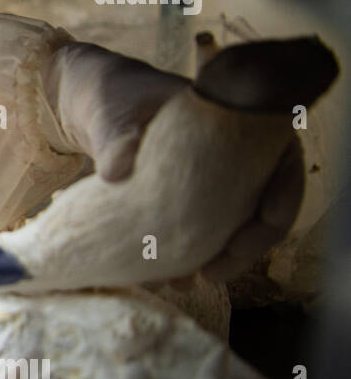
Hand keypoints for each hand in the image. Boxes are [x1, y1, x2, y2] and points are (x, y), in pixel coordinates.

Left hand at [47, 40, 306, 278]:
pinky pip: (200, 230)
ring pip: (232, 226)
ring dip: (213, 258)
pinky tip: (164, 278)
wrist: (95, 102)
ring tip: (181, 283)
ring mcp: (218, 178)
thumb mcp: (114, 109)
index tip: (240, 242)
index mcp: (242, 121)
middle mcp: (241, 153)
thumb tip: (115, 171)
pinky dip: (187, 255)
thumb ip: (116, 136)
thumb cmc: (114, 95)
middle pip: (263, 208)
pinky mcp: (192, 198)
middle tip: (210, 274)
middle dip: (242, 248)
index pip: (284, 169)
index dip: (274, 210)